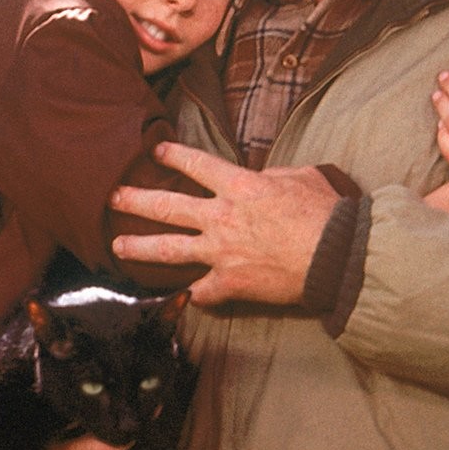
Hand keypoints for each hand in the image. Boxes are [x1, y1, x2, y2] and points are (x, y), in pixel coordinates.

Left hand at [112, 141, 338, 306]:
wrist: (335, 256)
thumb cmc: (325, 213)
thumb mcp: (302, 176)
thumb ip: (274, 174)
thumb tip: (263, 177)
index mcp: (239, 186)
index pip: (195, 164)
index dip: (173, 155)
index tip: (156, 152)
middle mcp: (221, 217)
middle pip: (167, 206)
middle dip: (136, 201)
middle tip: (114, 198)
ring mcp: (221, 252)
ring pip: (169, 250)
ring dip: (140, 248)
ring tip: (118, 247)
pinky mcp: (230, 283)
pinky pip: (202, 292)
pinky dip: (192, 295)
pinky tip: (179, 297)